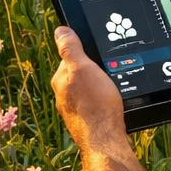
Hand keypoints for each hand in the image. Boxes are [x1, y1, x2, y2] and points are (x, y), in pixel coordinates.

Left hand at [51, 26, 126, 153]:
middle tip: (108, 73)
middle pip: (79, 74)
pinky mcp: (84, 121)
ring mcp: (73, 110)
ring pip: (86, 91)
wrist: (105, 140)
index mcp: (60, 80)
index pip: (69, 58)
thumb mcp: (83, 68)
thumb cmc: (95, 104)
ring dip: (97, 88)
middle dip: (92, 72)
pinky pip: (92, 105)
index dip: (86, 55)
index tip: (98, 57)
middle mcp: (63, 95)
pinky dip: (100, 102)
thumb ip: (70, 49)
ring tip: (110, 90)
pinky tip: (109, 105)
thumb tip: (60, 30)